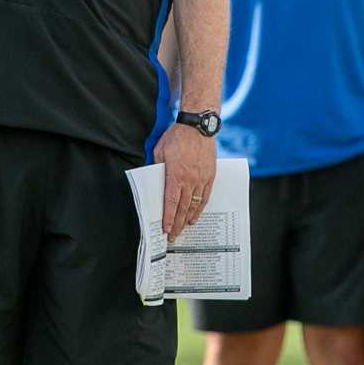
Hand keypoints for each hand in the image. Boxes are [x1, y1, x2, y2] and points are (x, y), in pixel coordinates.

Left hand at [153, 121, 215, 239]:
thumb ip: (156, 168)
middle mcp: (189, 180)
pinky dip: (200, 208)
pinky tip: (196, 215)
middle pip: (183, 208)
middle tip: (173, 236)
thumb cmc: (177, 137)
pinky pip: (205, 197)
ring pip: (195, 205)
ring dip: (188, 219)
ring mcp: (201, 179)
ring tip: (183, 229)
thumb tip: (153, 180)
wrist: (198, 127)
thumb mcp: (159, 151)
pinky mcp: (210, 176)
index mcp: (175, 175)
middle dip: (177, 224)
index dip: (168, 218)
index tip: (165, 229)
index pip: (171, 202)